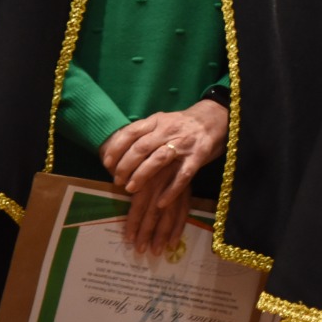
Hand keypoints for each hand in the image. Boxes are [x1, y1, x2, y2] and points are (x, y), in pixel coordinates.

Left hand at [98, 99, 228, 252]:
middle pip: (142, 147)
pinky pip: (183, 175)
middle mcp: (169, 130)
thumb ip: (144, 133)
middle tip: (117, 181)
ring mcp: (184, 143)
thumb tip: (115, 150)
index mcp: (157, 121)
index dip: (117, 148)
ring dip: (142, 175)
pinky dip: (171, 190)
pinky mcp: (199, 156)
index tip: (106, 163)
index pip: (131, 132)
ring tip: (130, 189)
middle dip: (126, 165)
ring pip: (159, 159)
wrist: (215, 118)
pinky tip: (161, 203)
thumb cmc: (182, 125)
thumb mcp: (162, 122)